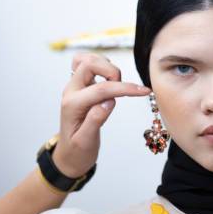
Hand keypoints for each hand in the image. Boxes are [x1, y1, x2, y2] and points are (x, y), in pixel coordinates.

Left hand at [52, 52, 150, 177]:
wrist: (68, 154)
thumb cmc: (78, 151)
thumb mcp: (86, 142)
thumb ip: (95, 120)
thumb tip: (109, 101)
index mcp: (72, 105)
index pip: (101, 88)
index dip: (124, 88)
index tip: (143, 91)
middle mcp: (71, 91)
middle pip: (89, 63)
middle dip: (112, 71)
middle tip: (123, 89)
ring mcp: (75, 86)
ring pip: (88, 59)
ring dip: (107, 66)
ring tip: (117, 85)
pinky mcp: (81, 85)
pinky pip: (87, 63)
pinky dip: (101, 65)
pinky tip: (110, 78)